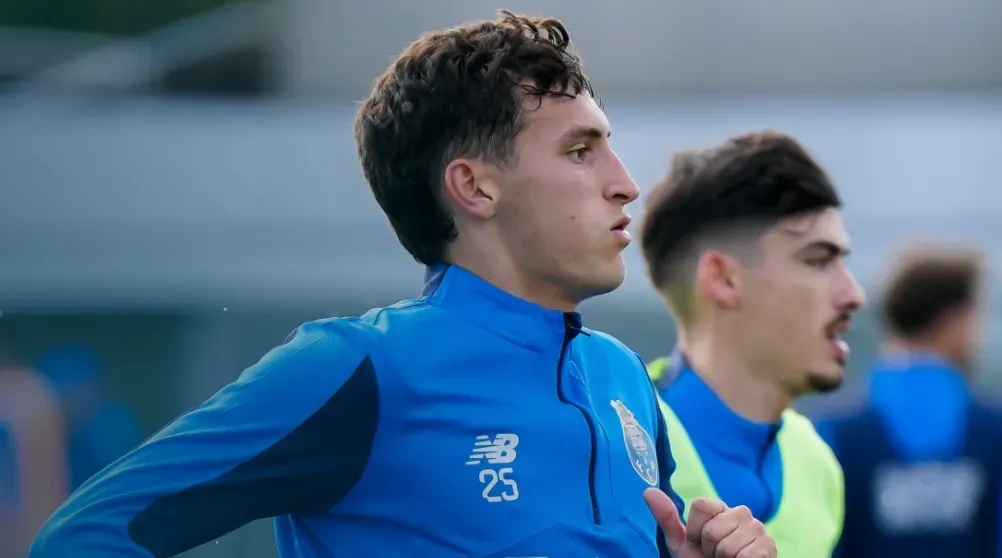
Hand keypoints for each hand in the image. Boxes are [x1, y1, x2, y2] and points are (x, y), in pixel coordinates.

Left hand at [644, 488, 775, 557]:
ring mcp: (758, 529)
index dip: (694, 530)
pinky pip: (744, 556)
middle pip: (712, 529)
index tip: (698, 542)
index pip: (701, 505)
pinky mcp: (769, 547)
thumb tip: (647, 491)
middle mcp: (741, 513)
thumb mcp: (682, 544)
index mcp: (720, 509)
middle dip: (708, 549)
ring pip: (727, 546)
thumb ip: (667, 519)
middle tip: (714, 556)